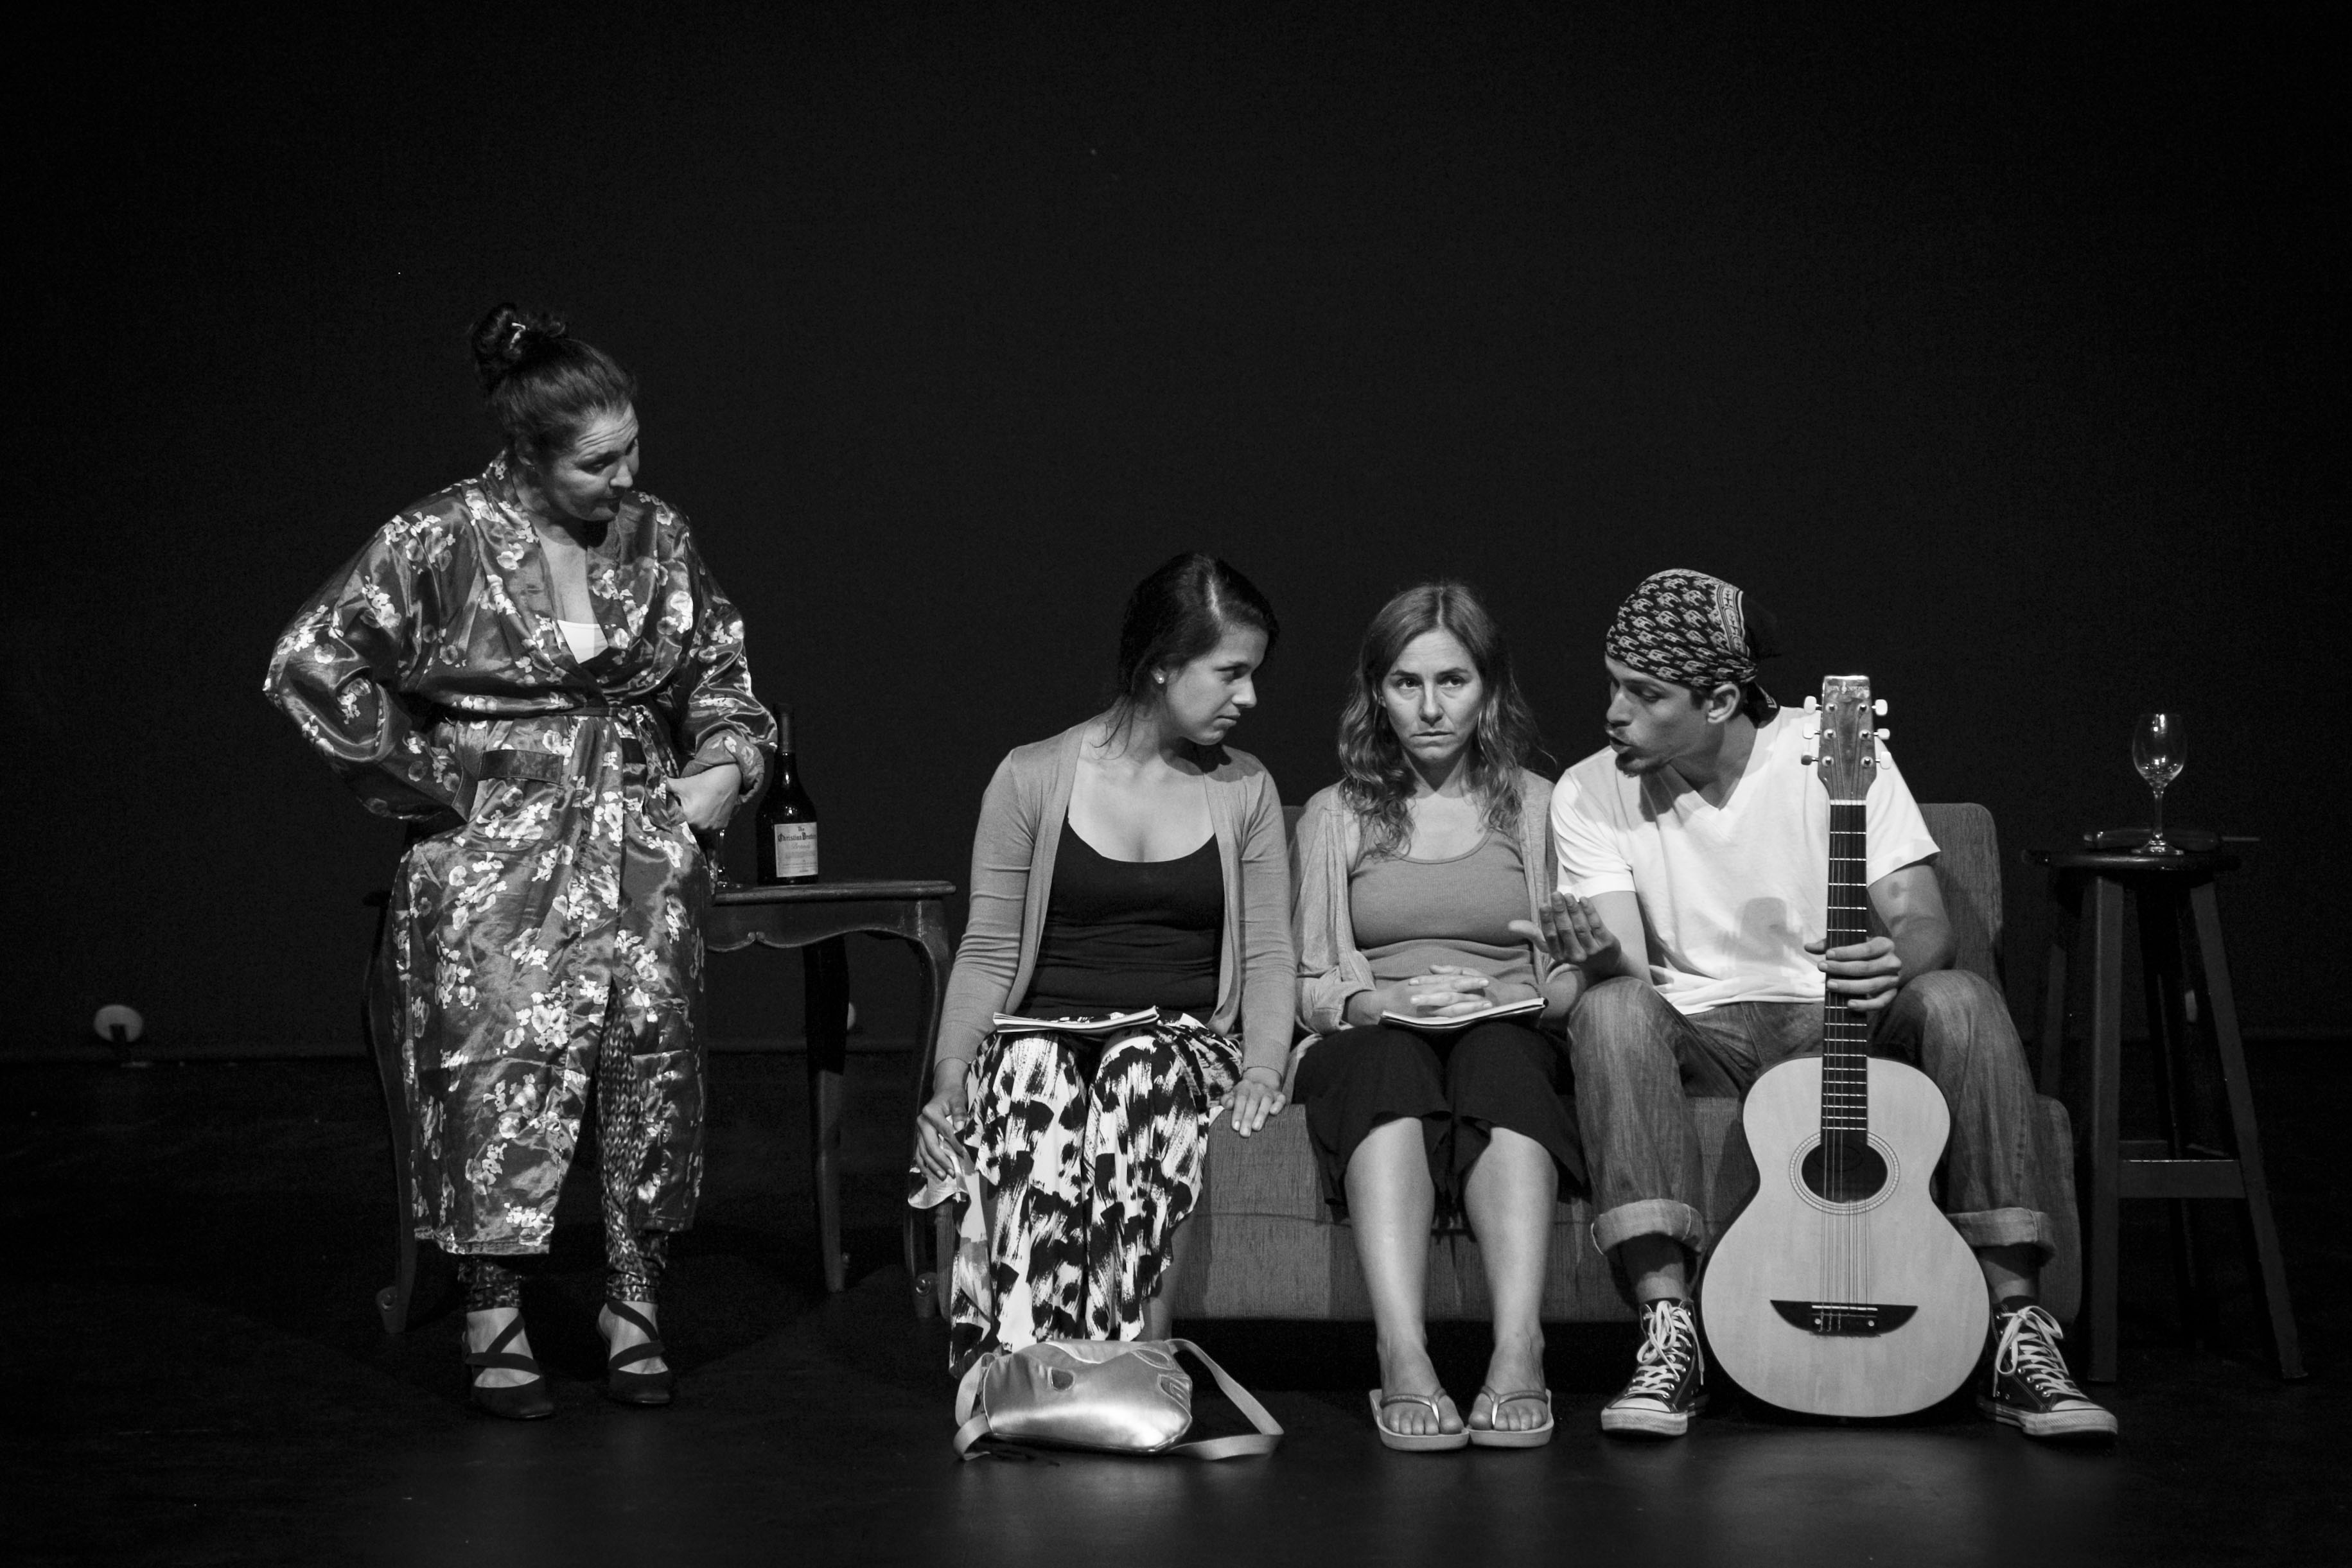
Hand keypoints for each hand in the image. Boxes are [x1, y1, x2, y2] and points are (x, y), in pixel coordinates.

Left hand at [666, 764, 741, 831]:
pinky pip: (711, 827)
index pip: (676, 821)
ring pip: (700, 828)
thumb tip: (651, 785)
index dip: (676, 814)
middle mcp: (701, 826)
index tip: (678, 808)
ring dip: (698, 821)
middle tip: (690, 806)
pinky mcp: (722, 826)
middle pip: (688, 826)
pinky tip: (710, 810)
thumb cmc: (703, 781)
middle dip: (687, 818)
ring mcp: (713, 828)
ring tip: (701, 808)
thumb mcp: (682, 784)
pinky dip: (709, 821)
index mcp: (689, 817)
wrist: (727, 778)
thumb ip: (664, 786)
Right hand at [915, 1068, 972, 1183]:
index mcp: (930, 1113)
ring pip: (923, 1152)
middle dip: (941, 1161)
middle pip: (930, 1146)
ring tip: (943, 1176)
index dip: (955, 1145)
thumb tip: (960, 1127)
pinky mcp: (920, 1137)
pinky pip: (920, 1153)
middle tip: (951, 1173)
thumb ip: (959, 1112)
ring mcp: (919, 1131)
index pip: (944, 1132)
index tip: (964, 1154)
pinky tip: (929, 1174)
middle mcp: (921, 1123)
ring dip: (932, 1166)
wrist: (944, 1092)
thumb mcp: (958, 1100)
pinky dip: (924, 1164)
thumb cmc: (952, 1096)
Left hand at [1228, 1069, 1287, 1136]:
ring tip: (1256, 1128)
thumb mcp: (1233, 1095)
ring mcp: (1269, 1091)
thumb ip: (1227, 1100)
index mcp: (1244, 1087)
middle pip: (1252, 1102)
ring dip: (1261, 1115)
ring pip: (1266, 1101)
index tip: (1235, 1127)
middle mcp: (1257, 1088)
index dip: (1238, 1113)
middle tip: (1244, 1133)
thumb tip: (1229, 1104)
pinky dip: (1278, 1105)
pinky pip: (1280, 1099)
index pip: (1240, 1099)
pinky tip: (1274, 1112)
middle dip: (1248, 1118)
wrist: (1261, 1083)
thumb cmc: (1244, 1096)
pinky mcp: (1279, 1095)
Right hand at [1358, 966, 1493, 1024]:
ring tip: (1485, 1008)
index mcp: (1425, 985)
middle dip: (1472, 992)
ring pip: (1450, 1009)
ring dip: (1468, 1008)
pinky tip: (1468, 1022)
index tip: (1483, 980)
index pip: (1450, 981)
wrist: (1377, 1007)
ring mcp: (1424, 1011)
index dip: (1467, 980)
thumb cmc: (1396, 994)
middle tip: (1489, 992)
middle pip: (1453, 994)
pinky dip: (1455, 1022)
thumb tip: (1443, 974)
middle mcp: (1425, 996)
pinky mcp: (1422, 1023)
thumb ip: (1429, 980)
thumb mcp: (1413, 982)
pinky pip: (1441, 1023)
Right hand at [1510, 893, 1619, 969]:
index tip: (1543, 905)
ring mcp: (1592, 951)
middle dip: (1560, 911)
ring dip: (1574, 909)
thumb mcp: (1552, 945)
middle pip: (1566, 930)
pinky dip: (1589, 911)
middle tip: (1555, 894)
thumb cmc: (1571, 949)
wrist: (1603, 964)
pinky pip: (1597, 924)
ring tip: (1567, 894)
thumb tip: (1510, 925)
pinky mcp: (1607, 943)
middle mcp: (1575, 956)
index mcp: (1559, 956)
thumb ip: (1533, 933)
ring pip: (1581, 927)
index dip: (1547, 921)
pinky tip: (1583, 899)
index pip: (1551, 937)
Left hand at [1806, 934, 1903, 1011]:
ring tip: (1829, 985)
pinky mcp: (1891, 994)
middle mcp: (1892, 962)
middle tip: (1822, 967)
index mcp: (1885, 945)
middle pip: (1866, 967)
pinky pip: (1880, 1003)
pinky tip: (1848, 1004)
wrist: (1894, 962)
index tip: (1827, 954)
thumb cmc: (1866, 951)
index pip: (1866, 949)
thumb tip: (1808, 947)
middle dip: (1842, 968)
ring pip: (1871, 985)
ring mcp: (1893, 980)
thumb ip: (1830, 944)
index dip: (1846, 952)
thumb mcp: (1853, 943)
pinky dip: (1865, 1005)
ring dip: (1849, 986)